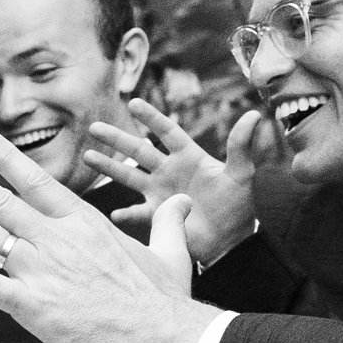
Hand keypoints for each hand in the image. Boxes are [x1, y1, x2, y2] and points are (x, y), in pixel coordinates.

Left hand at [0, 128, 214, 342]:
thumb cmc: (164, 299)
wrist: (161, 335)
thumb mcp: (170, 251)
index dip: (3, 156)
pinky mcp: (31, 305)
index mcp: (83, 222)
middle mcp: (55, 238)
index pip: (34, 180)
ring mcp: (40, 270)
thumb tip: (179, 202)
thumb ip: (167, 222)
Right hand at [86, 97, 270, 265]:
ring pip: (129, 177)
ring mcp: (159, 194)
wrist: (230, 239)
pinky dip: (125, 215)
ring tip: (87, 155)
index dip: (151, 118)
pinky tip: (112, 214)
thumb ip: (241, 146)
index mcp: (188, 157)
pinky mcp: (157, 217)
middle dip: (117, 139)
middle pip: (139, 151)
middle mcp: (168, 172)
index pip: (167, 132)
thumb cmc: (238, 204)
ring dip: (109, 168)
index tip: (133, 103)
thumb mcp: (241, 173)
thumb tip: (255, 114)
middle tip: (94, 127)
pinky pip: (136, 214)